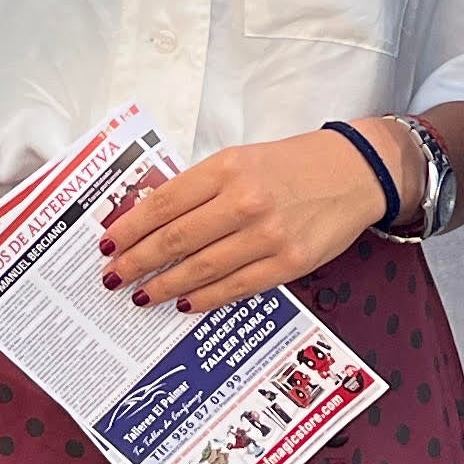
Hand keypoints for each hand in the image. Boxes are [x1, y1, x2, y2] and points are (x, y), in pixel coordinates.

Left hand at [100, 125, 388, 314]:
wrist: (355, 172)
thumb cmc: (292, 165)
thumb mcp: (242, 160)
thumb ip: (200, 188)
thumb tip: (151, 218)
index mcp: (227, 167)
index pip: (164, 202)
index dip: (131, 227)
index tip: (107, 243)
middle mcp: (245, 200)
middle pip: (176, 239)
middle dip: (137, 261)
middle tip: (113, 277)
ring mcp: (268, 234)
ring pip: (202, 268)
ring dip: (165, 285)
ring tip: (142, 294)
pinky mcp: (289, 262)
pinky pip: (236, 287)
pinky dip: (205, 298)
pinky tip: (185, 303)